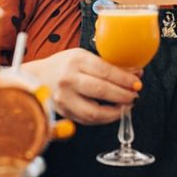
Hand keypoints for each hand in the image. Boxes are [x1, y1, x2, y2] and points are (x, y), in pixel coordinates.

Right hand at [24, 49, 140, 125]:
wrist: (39, 77)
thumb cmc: (64, 66)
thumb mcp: (84, 57)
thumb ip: (108, 65)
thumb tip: (135, 73)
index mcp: (76, 60)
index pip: (106, 71)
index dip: (125, 79)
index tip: (137, 82)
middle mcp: (68, 79)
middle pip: (102, 91)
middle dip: (123, 95)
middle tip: (134, 96)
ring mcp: (64, 98)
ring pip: (94, 111)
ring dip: (115, 112)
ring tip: (125, 107)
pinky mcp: (64, 112)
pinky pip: (88, 120)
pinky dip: (103, 118)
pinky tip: (111, 112)